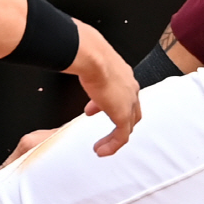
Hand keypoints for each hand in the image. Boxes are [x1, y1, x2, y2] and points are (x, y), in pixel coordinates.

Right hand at [69, 21, 141, 157]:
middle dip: (119, 122)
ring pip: (128, 125)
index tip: (93, 109)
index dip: (109, 103)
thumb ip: (85, 66)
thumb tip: (71, 59)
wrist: (92, 56)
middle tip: (107, 132)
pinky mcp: (122, 114)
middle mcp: (130, 88)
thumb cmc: (89, 54)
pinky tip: (101, 150)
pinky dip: (112, 145)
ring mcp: (129, 101)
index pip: (123, 94)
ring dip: (115, 137)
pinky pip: (122, 136)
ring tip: (102, 145)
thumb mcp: (90, 62)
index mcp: (124, 75)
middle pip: (132, 112)